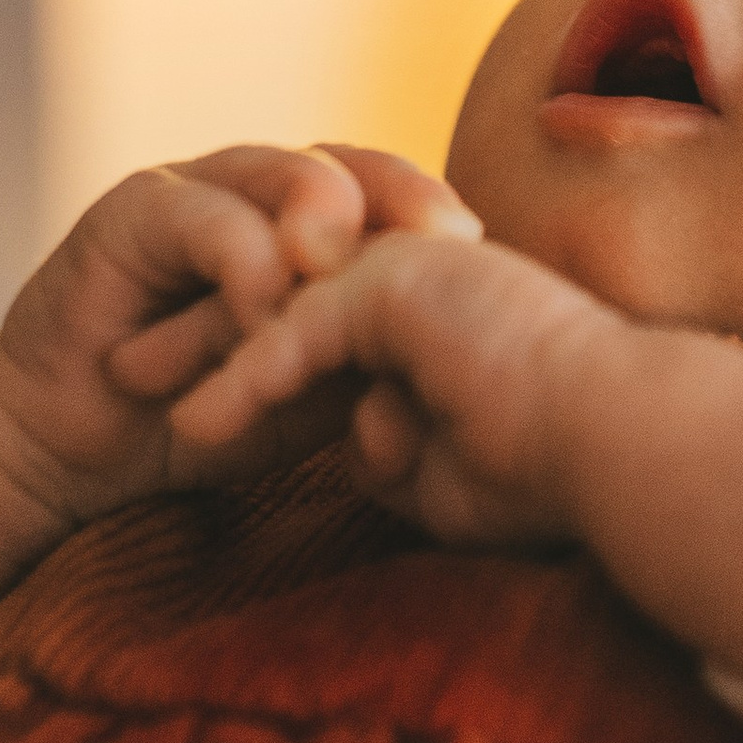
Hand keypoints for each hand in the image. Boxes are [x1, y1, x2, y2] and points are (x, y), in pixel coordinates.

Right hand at [0, 143, 482, 540]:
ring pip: (277, 171)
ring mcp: (191, 194)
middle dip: (404, 197)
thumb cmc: (197, 417)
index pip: (389, 196)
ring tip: (351, 271)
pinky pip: (199, 215)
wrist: (72, 450)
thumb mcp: (307, 392)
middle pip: (347, 164)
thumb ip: (367, 357)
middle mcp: (252, 194)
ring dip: (324, 218)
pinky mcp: (128, 215)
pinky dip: (241, 258)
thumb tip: (458, 352)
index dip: (437, 216)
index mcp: (304, 228)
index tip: (486, 260)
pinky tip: (265, 307)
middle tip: (448, 242)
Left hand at [174, 236, 742, 686]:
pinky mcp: (398, 279)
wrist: (617, 446)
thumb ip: (391, 449)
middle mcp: (423, 275)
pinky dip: (245, 374)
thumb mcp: (446, 472)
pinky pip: (299, 328)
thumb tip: (348, 448)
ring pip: (279, 307)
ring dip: (201, 348)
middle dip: (200, 339)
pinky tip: (196, 421)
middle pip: (282, 302)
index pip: (320, 331)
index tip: (183, 408)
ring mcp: (411, 266)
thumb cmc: (555, 476)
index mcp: (439, 316)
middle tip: (126, 375)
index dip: (245, 366)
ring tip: (126, 389)